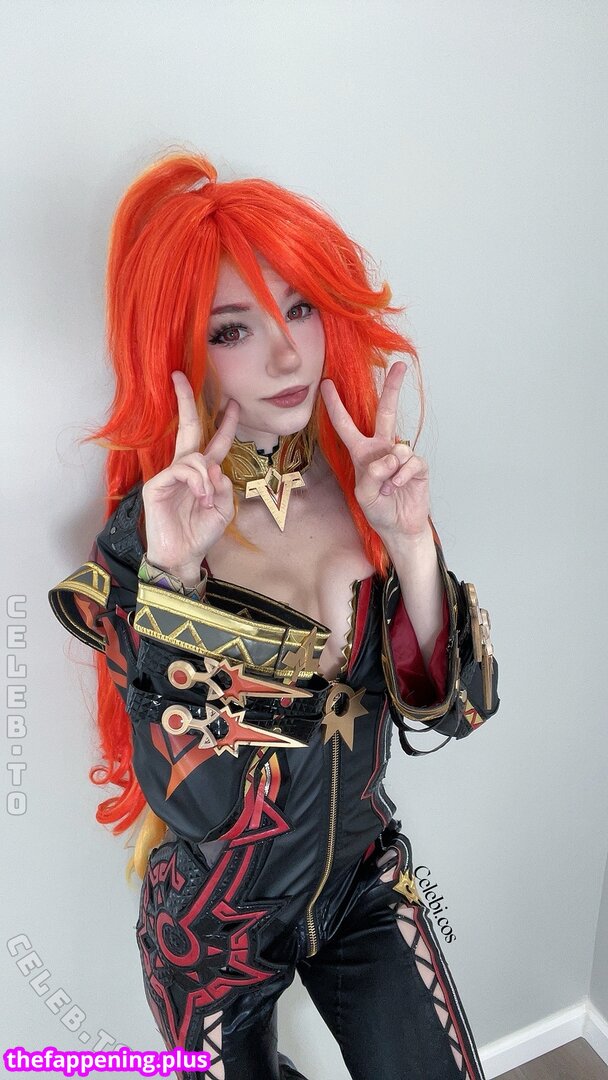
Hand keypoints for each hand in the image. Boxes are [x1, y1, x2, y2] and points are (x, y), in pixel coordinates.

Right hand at [142, 371, 239, 574]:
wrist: (182, 557)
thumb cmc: (201, 534)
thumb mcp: (223, 509)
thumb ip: (223, 485)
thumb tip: (212, 466)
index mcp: (203, 474)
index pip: (215, 442)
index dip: (224, 423)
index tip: (232, 402)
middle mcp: (185, 470)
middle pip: (188, 429)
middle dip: (187, 402)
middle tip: (182, 377)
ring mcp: (168, 476)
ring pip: (192, 456)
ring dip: (205, 476)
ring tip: (206, 499)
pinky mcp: (156, 485)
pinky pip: (181, 471)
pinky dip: (195, 482)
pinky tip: (199, 497)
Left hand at [320, 361, 429, 539]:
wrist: (400, 526)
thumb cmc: (378, 510)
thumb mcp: (363, 495)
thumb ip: (371, 476)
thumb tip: (389, 459)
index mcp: (362, 452)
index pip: (346, 425)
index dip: (335, 405)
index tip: (326, 384)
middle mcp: (382, 448)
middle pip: (386, 411)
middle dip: (392, 388)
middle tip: (399, 366)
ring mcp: (401, 455)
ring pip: (398, 447)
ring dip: (391, 469)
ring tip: (387, 487)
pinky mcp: (417, 466)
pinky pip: (411, 463)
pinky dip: (403, 476)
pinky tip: (398, 487)